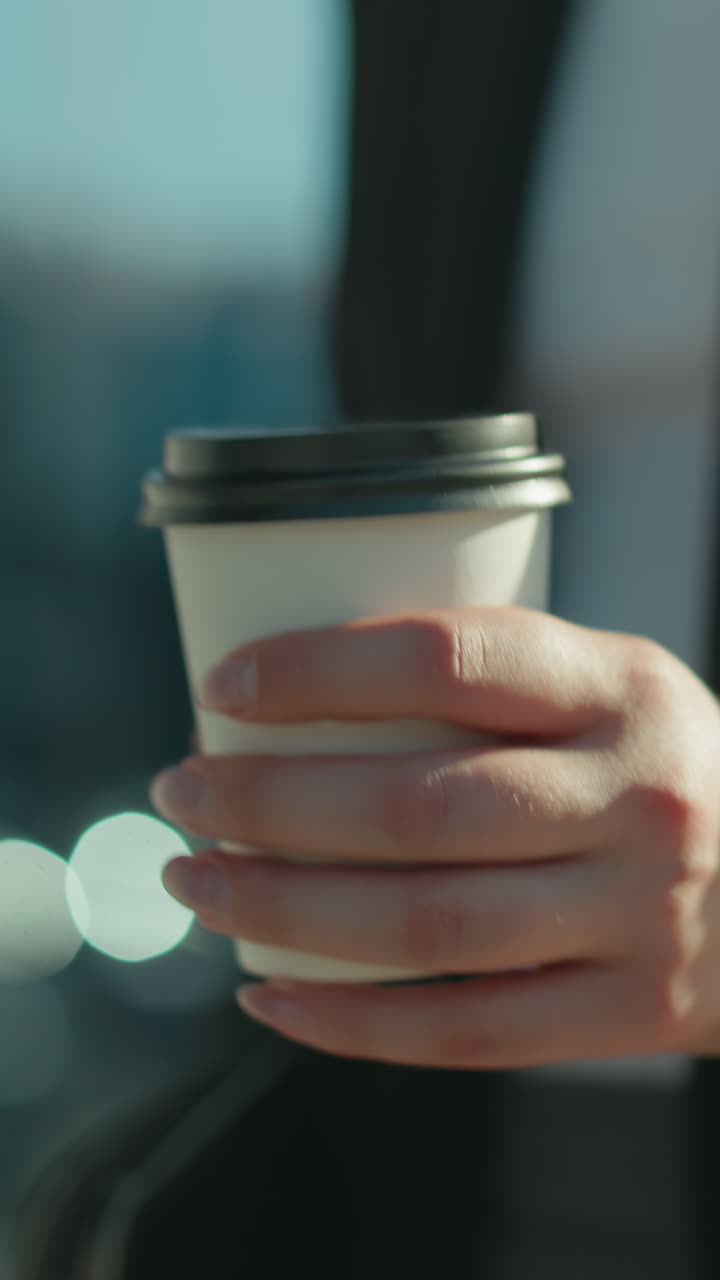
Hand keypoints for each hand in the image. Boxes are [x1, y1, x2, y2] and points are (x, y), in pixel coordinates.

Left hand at [151, 608, 719, 1068]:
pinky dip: (353, 1023)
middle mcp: (633, 796)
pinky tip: (270, 997)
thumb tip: (303, 696)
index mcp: (621, 686)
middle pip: (416, 805)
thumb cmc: (662, 764)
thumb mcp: (611, 685)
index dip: (320, 669)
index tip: (222, 686)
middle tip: (181, 792)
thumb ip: (493, 681)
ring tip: (197, 884)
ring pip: (427, 924)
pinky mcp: (630, 1011)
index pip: (451, 657)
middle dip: (269, 803)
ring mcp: (637, 913)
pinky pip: (470, 1030)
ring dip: (285, 910)